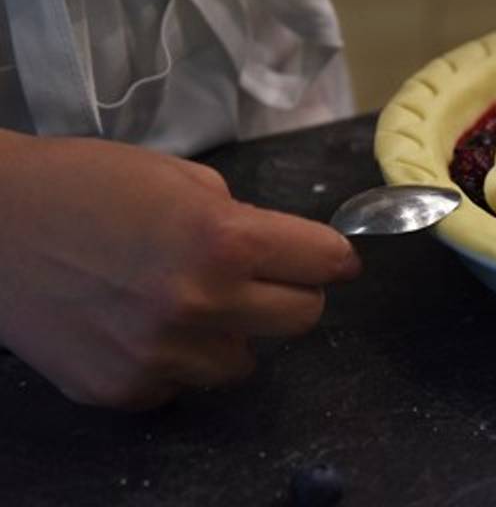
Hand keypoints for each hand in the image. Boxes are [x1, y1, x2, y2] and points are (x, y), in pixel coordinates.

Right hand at [0, 133, 359, 408]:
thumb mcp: (182, 177)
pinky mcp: (122, 390)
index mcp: (221, 239)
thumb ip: (241, 217)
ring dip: (234, 333)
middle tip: (265, 275)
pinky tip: (141, 323)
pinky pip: (182, 382)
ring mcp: (159, 356)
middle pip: (303, 319)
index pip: (323, 263)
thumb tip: (280, 249)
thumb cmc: (89, 182)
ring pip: (245, 362)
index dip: (333, 256)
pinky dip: (177, 358)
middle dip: (293, 292)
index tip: (334, 259)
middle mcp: (200, 305)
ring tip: (190, 300)